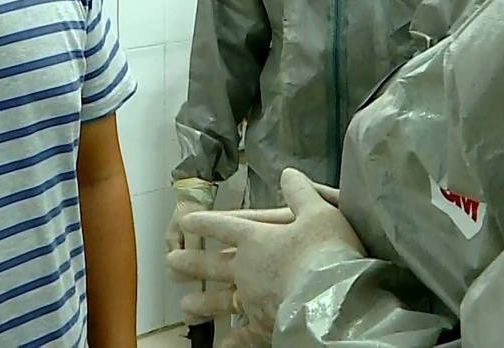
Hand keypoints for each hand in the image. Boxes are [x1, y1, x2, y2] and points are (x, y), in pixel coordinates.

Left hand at [167, 169, 364, 334]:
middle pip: (211, 264)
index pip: (223, 226)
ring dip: (202, 303)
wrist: (332, 295)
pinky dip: (232, 342)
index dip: (204, 223)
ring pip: (220, 300)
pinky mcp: (263, 324)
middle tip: (171, 263)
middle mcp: (246, 268)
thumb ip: (301, 193)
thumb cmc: (326, 250)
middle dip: (190, 262)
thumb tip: (289, 173)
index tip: (186, 222)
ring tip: (185, 307)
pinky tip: (221, 347)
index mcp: (255, 238)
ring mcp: (251, 298)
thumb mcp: (318, 212)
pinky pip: (243, 335)